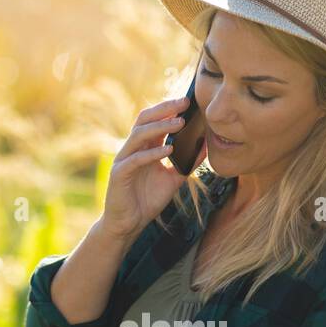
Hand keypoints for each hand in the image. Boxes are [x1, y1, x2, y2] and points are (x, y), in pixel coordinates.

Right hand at [99, 96, 207, 242]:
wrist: (129, 224)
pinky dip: (152, 153)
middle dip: (164, 109)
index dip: (169, 109)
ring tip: (180, 123)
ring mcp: (124, 160)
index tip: (189, 102)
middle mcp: (132, 149)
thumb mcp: (173, 179)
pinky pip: (136, 159)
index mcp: (144, 147)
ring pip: (139, 135)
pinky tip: (168, 150)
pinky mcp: (119, 174)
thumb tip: (206, 147)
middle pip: (145, 120)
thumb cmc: (148, 200)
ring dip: (160, 127)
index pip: (154, 120)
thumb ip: (187, 163)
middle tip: (184, 103)